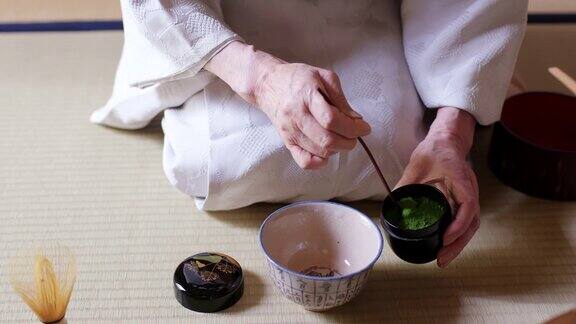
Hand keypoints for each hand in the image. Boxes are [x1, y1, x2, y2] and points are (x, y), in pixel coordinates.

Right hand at [205, 41, 370, 168]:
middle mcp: (296, 116)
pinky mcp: (287, 142)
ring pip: (319, 152)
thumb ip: (340, 98)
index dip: (352, 128)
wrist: (267, 85)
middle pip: (327, 140)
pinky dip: (320, 162)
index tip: (364, 128)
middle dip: (349, 141)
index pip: (331, 120)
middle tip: (355, 135)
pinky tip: (326, 152)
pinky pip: (304, 162)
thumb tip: (356, 120)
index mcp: (306, 95)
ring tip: (341, 138)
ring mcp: (290, 132)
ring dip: (338, 149)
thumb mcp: (323, 76)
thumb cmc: (297, 78)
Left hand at [395, 107, 478, 267]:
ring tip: (443, 259)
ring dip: (458, 244)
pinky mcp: (465, 201)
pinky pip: (466, 222)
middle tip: (441, 259)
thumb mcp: (416, 165)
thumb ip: (405, 184)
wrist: (447, 140)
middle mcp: (470, 191)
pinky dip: (458, 236)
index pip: (468, 206)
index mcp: (461, 180)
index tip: (445, 238)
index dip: (458, 225)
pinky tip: (446, 246)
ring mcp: (469, 197)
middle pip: (471, 223)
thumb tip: (391, 206)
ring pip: (470, 225)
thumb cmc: (434, 150)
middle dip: (457, 244)